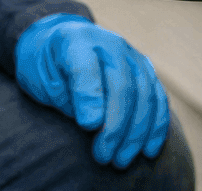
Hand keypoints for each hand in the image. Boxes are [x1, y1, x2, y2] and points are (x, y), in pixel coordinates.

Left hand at [15, 14, 169, 167]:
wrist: (60, 44)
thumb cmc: (47, 68)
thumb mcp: (43, 79)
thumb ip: (68, 95)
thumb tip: (95, 123)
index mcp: (77, 40)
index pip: (87, 67)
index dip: (90, 97)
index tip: (88, 126)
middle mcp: (110, 44)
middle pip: (122, 85)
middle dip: (115, 126)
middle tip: (103, 156)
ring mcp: (132, 56)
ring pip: (145, 94)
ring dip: (136, 132)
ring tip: (121, 160)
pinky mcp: (145, 70)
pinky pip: (158, 98)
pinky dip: (156, 126)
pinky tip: (148, 150)